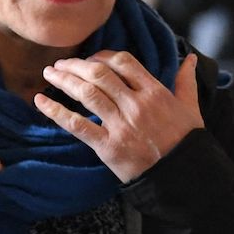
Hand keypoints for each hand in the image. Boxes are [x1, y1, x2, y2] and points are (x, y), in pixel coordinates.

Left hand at [35, 51, 204, 182]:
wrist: (184, 178)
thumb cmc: (187, 143)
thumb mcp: (191, 108)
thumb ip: (186, 81)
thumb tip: (190, 58)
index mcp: (155, 92)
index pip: (123, 62)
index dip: (101, 56)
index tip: (90, 59)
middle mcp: (136, 104)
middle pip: (99, 73)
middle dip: (75, 65)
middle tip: (60, 63)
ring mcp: (121, 125)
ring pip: (87, 93)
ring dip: (64, 80)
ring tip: (49, 74)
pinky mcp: (108, 147)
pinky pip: (77, 125)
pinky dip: (56, 112)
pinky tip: (41, 102)